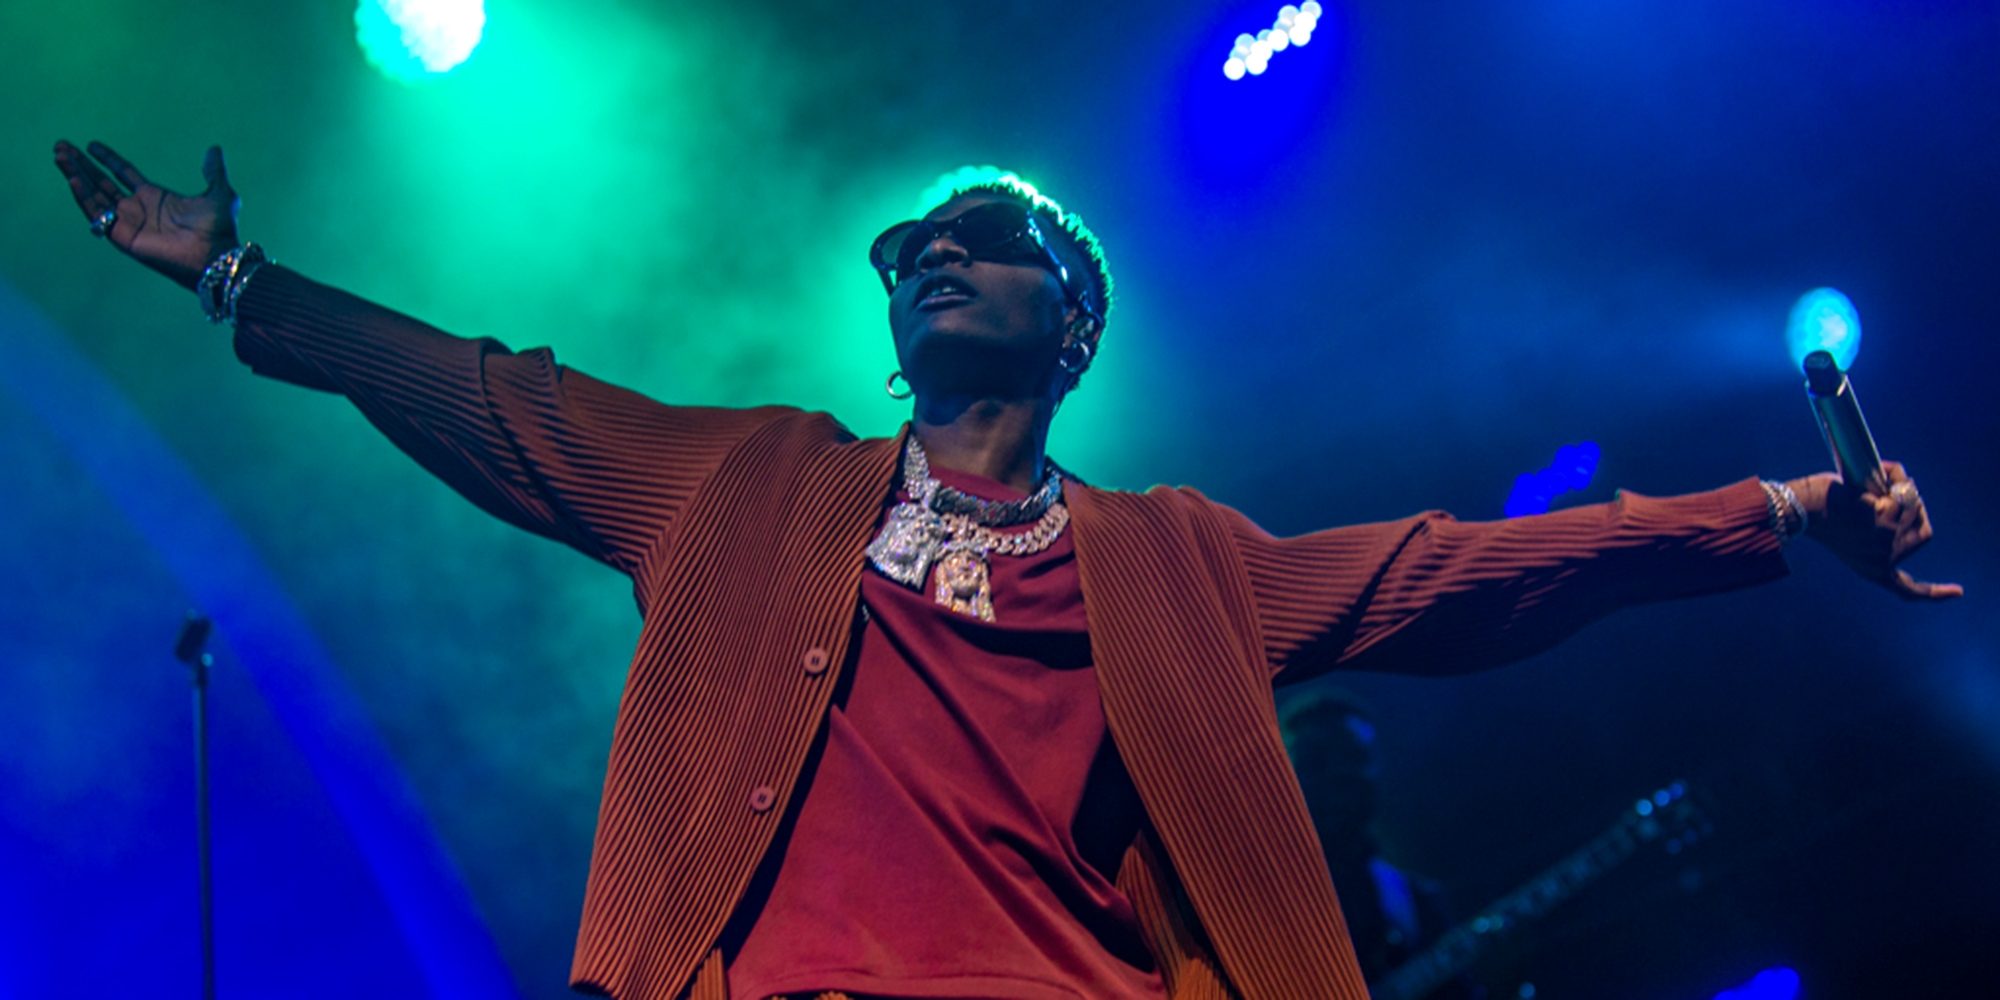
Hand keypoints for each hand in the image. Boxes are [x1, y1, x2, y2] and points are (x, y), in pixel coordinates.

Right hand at [53, 140, 238, 289]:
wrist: (215, 255)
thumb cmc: (219, 230)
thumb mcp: (220, 193)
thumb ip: (213, 170)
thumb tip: (215, 148)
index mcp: (155, 197)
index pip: (123, 172)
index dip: (107, 158)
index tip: (90, 145)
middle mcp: (138, 209)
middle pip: (101, 181)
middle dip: (81, 164)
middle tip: (61, 146)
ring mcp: (128, 222)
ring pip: (93, 195)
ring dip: (75, 174)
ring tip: (60, 156)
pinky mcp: (122, 236)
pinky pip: (97, 215)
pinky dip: (83, 197)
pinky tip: (73, 179)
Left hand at [1786, 462, 1961, 600]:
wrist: (1796, 510)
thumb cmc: (1818, 514)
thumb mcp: (1853, 531)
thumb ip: (1883, 528)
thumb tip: (1909, 496)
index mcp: (1873, 570)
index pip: (1908, 589)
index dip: (1934, 592)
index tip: (1958, 592)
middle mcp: (1883, 560)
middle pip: (1924, 531)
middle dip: (1913, 508)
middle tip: (1886, 493)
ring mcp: (1886, 540)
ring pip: (1914, 505)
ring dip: (1896, 485)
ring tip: (1865, 484)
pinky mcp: (1883, 519)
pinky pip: (1902, 488)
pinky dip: (1889, 474)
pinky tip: (1871, 478)